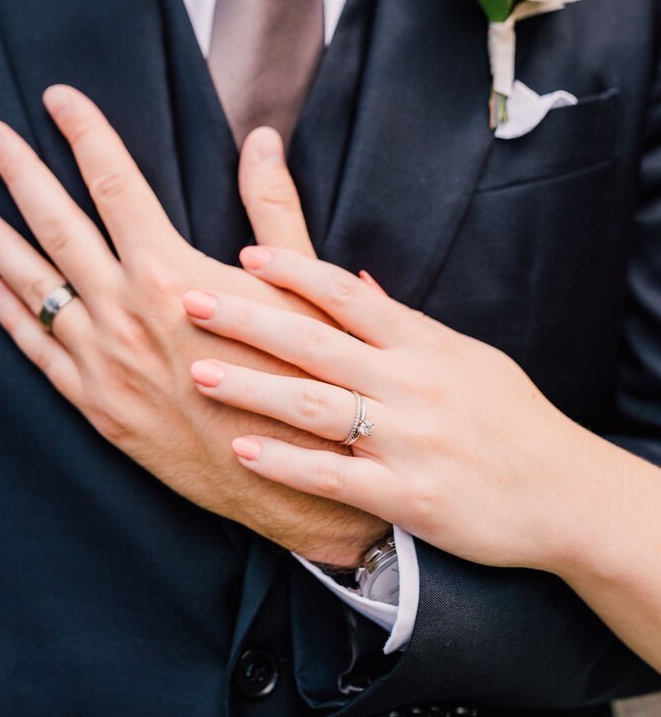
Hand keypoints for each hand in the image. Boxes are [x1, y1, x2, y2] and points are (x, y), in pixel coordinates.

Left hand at [0, 87, 385, 563]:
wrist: (291, 480)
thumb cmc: (304, 379)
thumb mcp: (302, 289)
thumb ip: (274, 208)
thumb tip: (262, 139)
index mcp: (174, 276)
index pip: (118, 185)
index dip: (86, 134)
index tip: (58, 97)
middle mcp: (127, 314)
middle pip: (59, 226)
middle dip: (21, 173)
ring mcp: (104, 363)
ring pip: (34, 288)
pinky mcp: (97, 407)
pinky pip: (38, 353)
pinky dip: (10, 318)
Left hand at [183, 245, 617, 573]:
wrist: (562, 491)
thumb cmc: (510, 416)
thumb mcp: (464, 355)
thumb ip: (403, 323)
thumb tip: (355, 284)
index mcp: (422, 343)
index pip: (345, 295)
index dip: (293, 272)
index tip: (244, 257)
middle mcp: (411, 383)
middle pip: (316, 341)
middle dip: (249, 320)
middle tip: (189, 302)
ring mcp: (409, 439)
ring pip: (316, 405)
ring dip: (253, 387)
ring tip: (200, 372)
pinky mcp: (410, 495)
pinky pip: (335, 477)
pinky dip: (287, 463)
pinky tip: (243, 450)